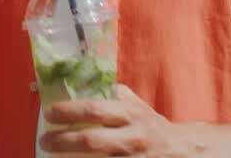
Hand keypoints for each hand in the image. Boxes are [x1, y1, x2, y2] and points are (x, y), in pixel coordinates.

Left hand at [39, 85, 230, 156]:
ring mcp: (133, 157)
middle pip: (92, 140)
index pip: (95, 109)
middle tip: (44, 141)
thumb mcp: (136, 107)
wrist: (185, 152)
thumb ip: (114, 97)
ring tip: (53, 157)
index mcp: (130, 114)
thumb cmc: (153, 127)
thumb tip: (78, 81)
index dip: (69, 110)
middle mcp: (132, 137)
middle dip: (63, 142)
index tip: (47, 112)